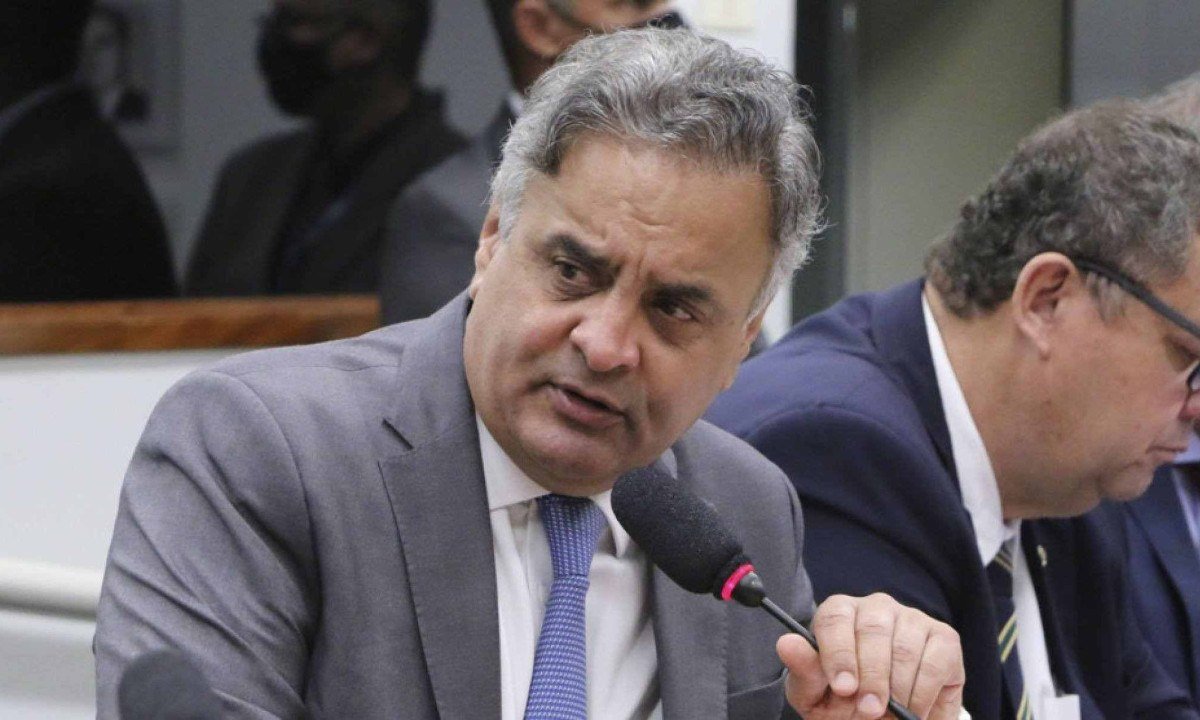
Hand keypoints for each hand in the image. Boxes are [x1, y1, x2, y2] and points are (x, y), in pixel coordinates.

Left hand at [778, 593, 964, 718]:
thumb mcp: (815, 694)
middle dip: (871, 678)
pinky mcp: (943, 637)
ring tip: (889, 714)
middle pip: (873, 631)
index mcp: (839, 612)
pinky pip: (934, 661)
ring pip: (904, 649)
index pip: (835, 619)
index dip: (839, 654)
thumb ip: (803, 670)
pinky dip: (922, 693)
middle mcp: (876, 607)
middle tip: (869, 710)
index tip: (843, 688)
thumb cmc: (842, 700)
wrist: (879, 716)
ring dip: (896, 690)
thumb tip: (786, 643)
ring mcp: (912, 618)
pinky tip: (912, 710)